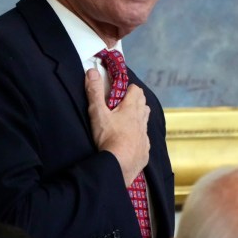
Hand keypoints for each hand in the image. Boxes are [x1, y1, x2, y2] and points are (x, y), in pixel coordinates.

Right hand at [85, 68, 149, 185]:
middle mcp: (141, 120)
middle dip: (136, 101)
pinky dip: (138, 138)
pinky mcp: (145, 150)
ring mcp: (144, 136)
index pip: (136, 90)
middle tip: (122, 104)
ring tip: (127, 122)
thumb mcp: (97, 113)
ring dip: (139, 118)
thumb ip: (94, 92)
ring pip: (145, 121)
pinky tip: (130, 142)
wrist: (119, 165)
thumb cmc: (108, 138)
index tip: (120, 91)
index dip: (129, 88)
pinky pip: (144, 140)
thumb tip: (92, 71)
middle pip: (143, 104)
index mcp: (131, 109)